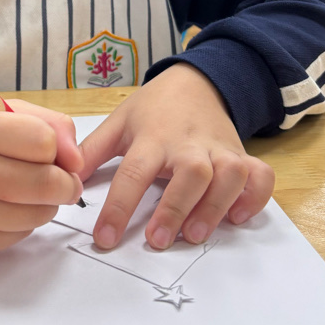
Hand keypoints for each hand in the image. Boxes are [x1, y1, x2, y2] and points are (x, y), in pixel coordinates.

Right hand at [0, 100, 83, 255]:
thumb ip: (47, 124)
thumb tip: (78, 162)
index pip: (42, 142)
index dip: (54, 146)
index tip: (48, 149)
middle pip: (47, 184)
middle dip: (64, 182)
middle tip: (61, 178)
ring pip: (38, 215)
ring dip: (44, 204)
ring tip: (25, 189)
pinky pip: (19, 237)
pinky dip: (22, 223)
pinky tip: (3, 207)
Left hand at [78, 63, 274, 250]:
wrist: (195, 83)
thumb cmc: (153, 110)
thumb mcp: (118, 123)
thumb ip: (92, 152)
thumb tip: (65, 179)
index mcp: (152, 138)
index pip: (134, 172)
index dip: (119, 207)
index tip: (105, 237)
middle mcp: (188, 144)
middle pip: (190, 174)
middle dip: (176, 208)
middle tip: (157, 241)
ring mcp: (219, 150)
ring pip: (227, 176)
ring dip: (214, 207)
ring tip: (194, 235)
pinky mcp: (241, 156)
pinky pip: (259, 177)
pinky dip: (254, 197)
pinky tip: (238, 216)